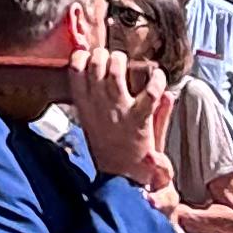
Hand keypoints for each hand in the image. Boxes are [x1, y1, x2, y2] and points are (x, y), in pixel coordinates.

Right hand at [69, 45, 168, 191]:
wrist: (122, 179)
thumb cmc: (109, 152)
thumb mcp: (93, 124)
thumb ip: (96, 100)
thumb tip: (97, 77)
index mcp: (84, 107)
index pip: (74, 71)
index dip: (80, 57)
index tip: (87, 55)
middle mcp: (98, 105)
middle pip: (96, 65)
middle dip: (103, 54)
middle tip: (110, 58)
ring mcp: (118, 110)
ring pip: (115, 71)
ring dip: (121, 61)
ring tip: (126, 62)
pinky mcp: (138, 119)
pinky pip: (149, 93)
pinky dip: (156, 79)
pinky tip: (158, 76)